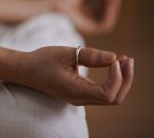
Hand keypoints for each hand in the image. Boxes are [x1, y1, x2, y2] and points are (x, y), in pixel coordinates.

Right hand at [19, 46, 133, 105]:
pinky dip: (112, 79)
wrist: (26, 70)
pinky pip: (102, 92)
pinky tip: (113, 65)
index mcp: (75, 91)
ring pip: (110, 97)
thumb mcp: (66, 54)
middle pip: (114, 99)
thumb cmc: (42, 60)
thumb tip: (114, 58)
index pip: (108, 94)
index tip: (115, 59)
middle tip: (128, 59)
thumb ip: (90, 56)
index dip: (117, 77)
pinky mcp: (79, 92)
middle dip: (125, 79)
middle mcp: (79, 98)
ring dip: (121, 80)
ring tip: (124, 60)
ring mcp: (79, 97)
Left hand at [41, 0, 121, 34]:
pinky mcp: (86, 32)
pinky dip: (109, 16)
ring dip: (113, 11)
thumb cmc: (57, 0)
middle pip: (104, 16)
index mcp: (82, 14)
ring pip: (106, 23)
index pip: (99, 10)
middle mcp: (84, 23)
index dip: (108, 1)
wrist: (46, 8)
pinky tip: (110, 4)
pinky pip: (104, 26)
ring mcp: (85, 28)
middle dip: (112, 6)